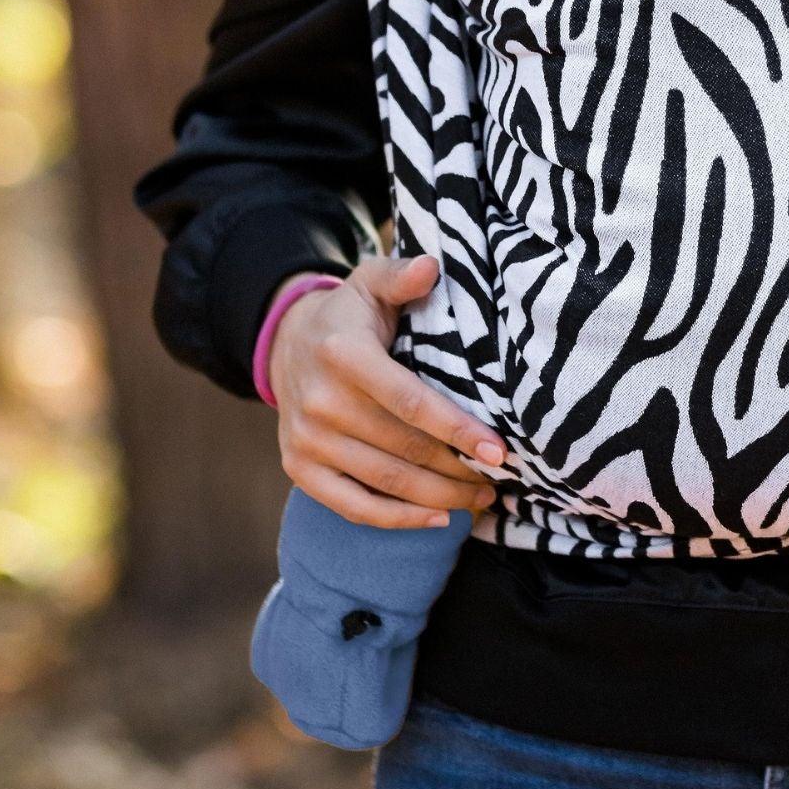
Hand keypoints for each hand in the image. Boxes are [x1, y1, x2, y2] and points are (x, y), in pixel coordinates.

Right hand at [267, 254, 506, 528]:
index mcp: (344, 355)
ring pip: (386, 482)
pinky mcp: (299, 468)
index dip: (457, 428)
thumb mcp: (371, 282)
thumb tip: (432, 268)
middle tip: (501, 478)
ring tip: (481, 497)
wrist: (287, 343)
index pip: (410, 401)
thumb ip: (402, 276)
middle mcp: (320, 402)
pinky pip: (353, 507)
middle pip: (404, 449)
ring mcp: (306, 440)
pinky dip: (398, 520)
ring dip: (440, 497)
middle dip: (459, 469)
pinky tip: (438, 519)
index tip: (499, 450)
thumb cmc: (350, 315)